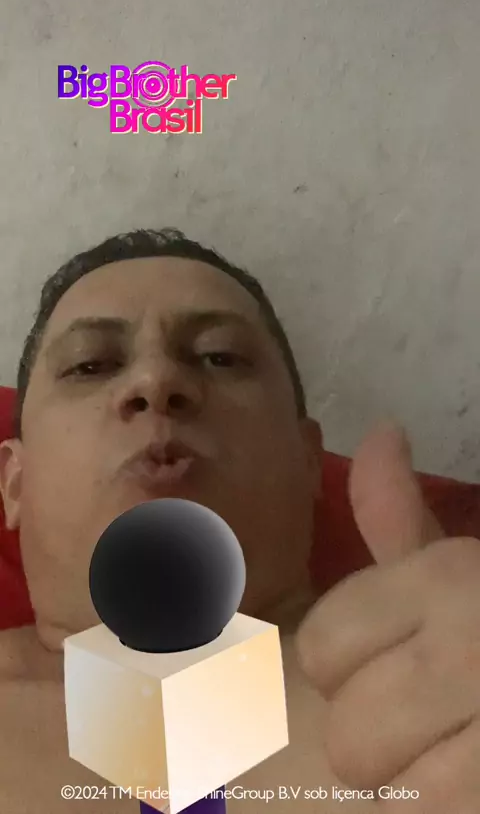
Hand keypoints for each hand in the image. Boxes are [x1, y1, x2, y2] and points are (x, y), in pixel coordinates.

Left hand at [296, 422, 479, 811]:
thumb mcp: (455, 558)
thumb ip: (400, 509)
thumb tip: (381, 431)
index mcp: (444, 579)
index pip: (320, 650)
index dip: (339, 665)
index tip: (375, 658)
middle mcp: (474, 646)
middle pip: (350, 735)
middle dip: (375, 733)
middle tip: (421, 711)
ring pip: (398, 794)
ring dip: (414, 783)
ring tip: (451, 745)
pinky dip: (444, 808)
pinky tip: (468, 776)